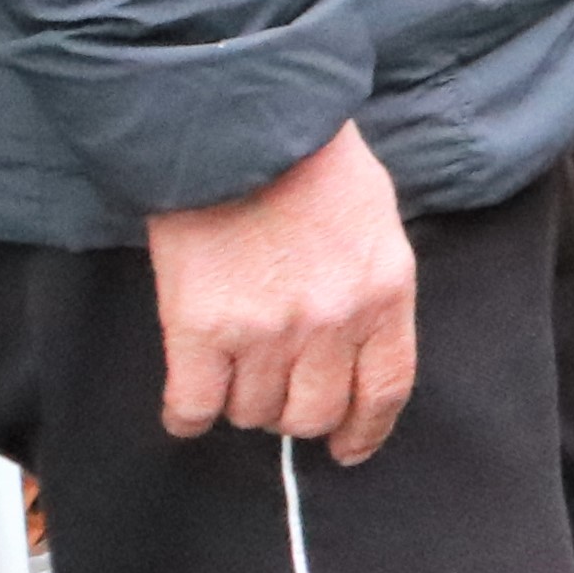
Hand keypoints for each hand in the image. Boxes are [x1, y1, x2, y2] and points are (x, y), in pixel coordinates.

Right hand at [149, 124, 417, 464]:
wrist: (237, 124)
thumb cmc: (309, 161)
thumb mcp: (374, 220)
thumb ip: (372, 287)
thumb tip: (360, 347)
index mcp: (384, 291)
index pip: (385, 390)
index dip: (365, 431)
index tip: (349, 448)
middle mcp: (332, 321)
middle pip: (314, 414)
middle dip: (295, 412)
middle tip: (276, 386)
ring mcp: (266, 330)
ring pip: (254, 413)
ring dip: (242, 401)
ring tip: (234, 365)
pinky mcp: (202, 330)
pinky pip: (194, 407)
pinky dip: (188, 412)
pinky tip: (191, 393)